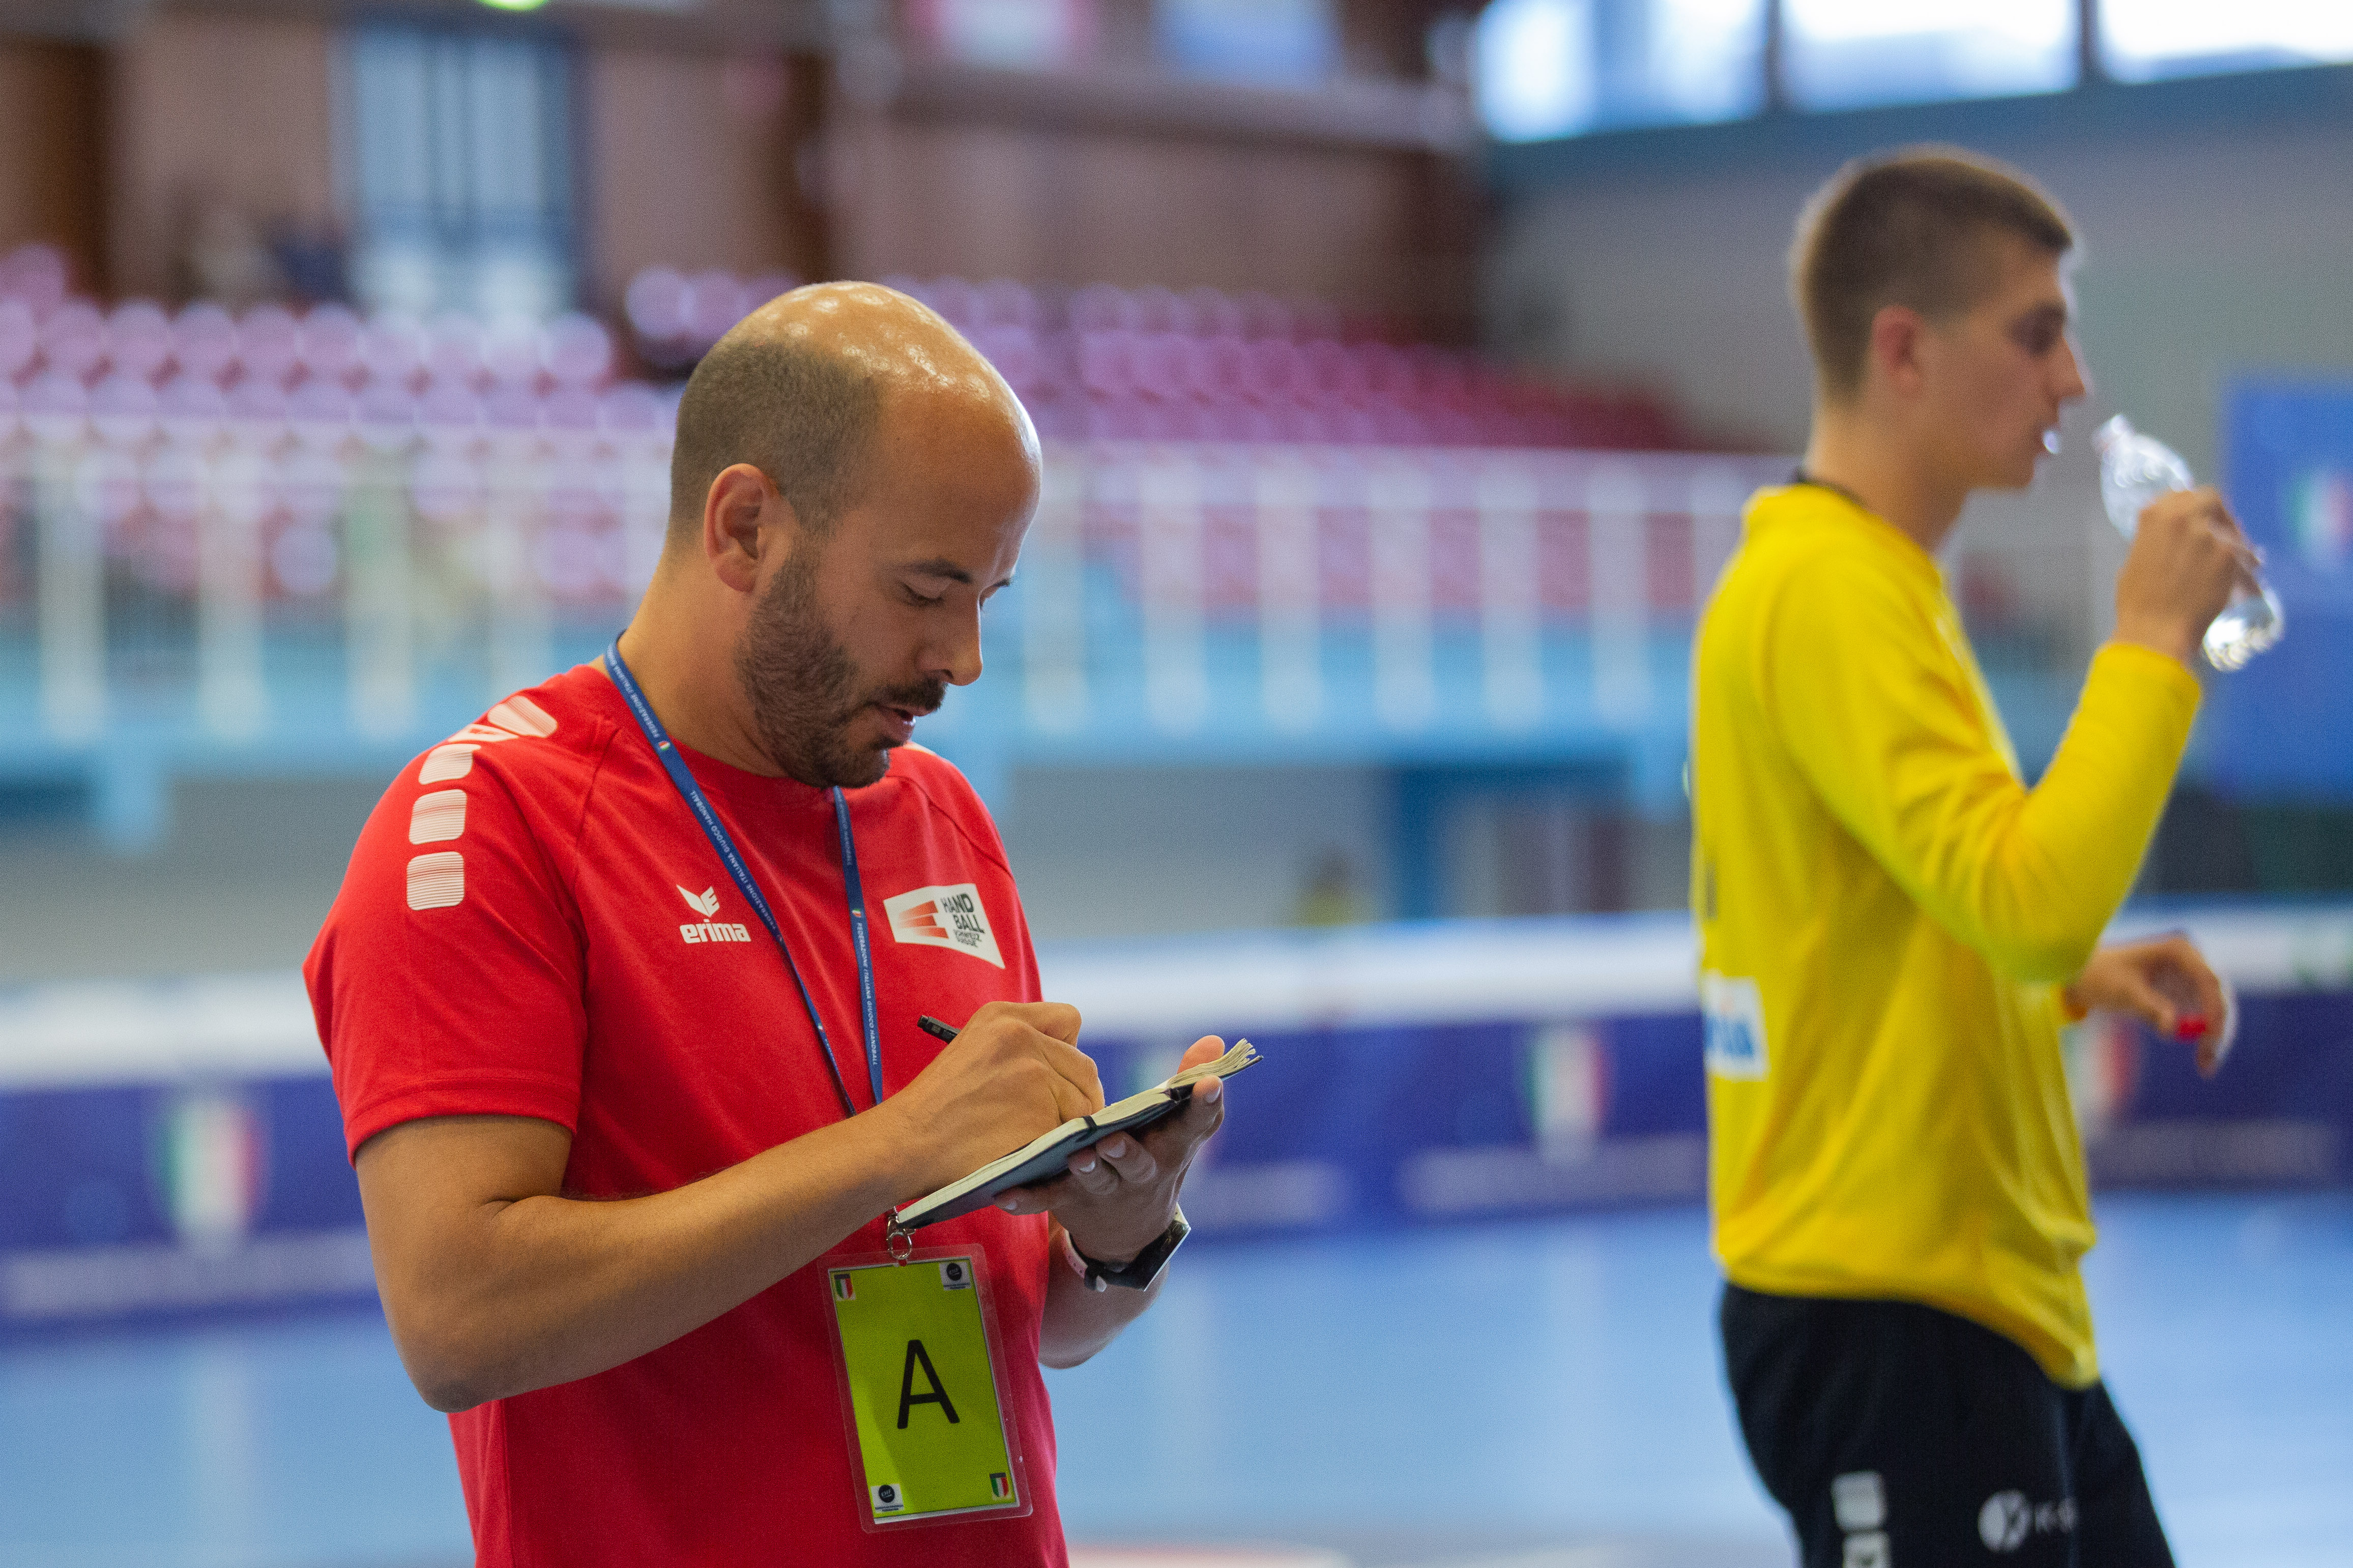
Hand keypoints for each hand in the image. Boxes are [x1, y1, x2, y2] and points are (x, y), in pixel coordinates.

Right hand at [879, 1001, 1103, 1196]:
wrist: (904, 1144)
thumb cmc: (935, 1108)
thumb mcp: (971, 1049)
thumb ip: (1017, 1046)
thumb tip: (1065, 1066)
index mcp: (1003, 1017)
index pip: (1070, 1020)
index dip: (1068, 1051)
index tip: (1056, 1076)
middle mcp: (1022, 1037)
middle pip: (1084, 1066)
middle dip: (1078, 1096)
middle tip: (1059, 1120)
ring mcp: (1034, 1076)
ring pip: (1083, 1103)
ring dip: (1068, 1125)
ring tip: (1036, 1140)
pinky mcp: (1041, 1116)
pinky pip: (1072, 1135)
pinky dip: (1059, 1150)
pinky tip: (1032, 1155)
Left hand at [995, 1035, 1228, 1263]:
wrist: (1129, 1231)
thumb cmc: (1156, 1157)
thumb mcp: (1180, 1127)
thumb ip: (1191, 1083)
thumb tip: (1213, 1039)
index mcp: (1171, 1148)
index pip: (1194, 1125)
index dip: (1204, 1104)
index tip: (1210, 1084)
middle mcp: (1139, 1172)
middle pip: (1137, 1163)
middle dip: (1127, 1153)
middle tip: (1114, 1140)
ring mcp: (1103, 1189)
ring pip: (1095, 1180)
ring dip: (1086, 1170)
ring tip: (1076, 1157)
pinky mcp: (1068, 1198)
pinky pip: (1045, 1198)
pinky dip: (1027, 1197)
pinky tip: (1005, 1193)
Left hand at [2063, 934, 2232, 1076]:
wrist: (2086, 975)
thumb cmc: (2101, 976)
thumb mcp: (2123, 991)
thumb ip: (2149, 1008)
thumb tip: (2170, 1030)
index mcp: (2179, 950)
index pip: (2209, 980)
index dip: (2215, 1009)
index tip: (2210, 1036)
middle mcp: (2193, 962)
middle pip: (2218, 997)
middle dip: (2218, 1029)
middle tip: (2208, 1059)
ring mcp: (2193, 979)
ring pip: (2216, 1011)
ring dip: (2214, 1038)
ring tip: (2206, 1066)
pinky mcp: (2188, 996)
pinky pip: (2205, 1019)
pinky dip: (2205, 1039)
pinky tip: (2203, 1061)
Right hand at [2113, 486, 2261, 664]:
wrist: (2154, 632)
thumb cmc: (2138, 605)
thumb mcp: (2136, 561)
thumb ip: (2156, 542)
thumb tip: (2173, 542)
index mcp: (2153, 516)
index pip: (2181, 495)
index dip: (2193, 506)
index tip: (2201, 519)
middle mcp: (2180, 517)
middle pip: (2211, 499)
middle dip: (2220, 516)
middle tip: (2226, 535)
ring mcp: (2206, 534)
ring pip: (2232, 533)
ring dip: (2237, 549)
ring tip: (2242, 567)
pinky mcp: (2227, 554)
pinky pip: (2246, 558)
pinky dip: (2248, 572)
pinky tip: (2250, 586)